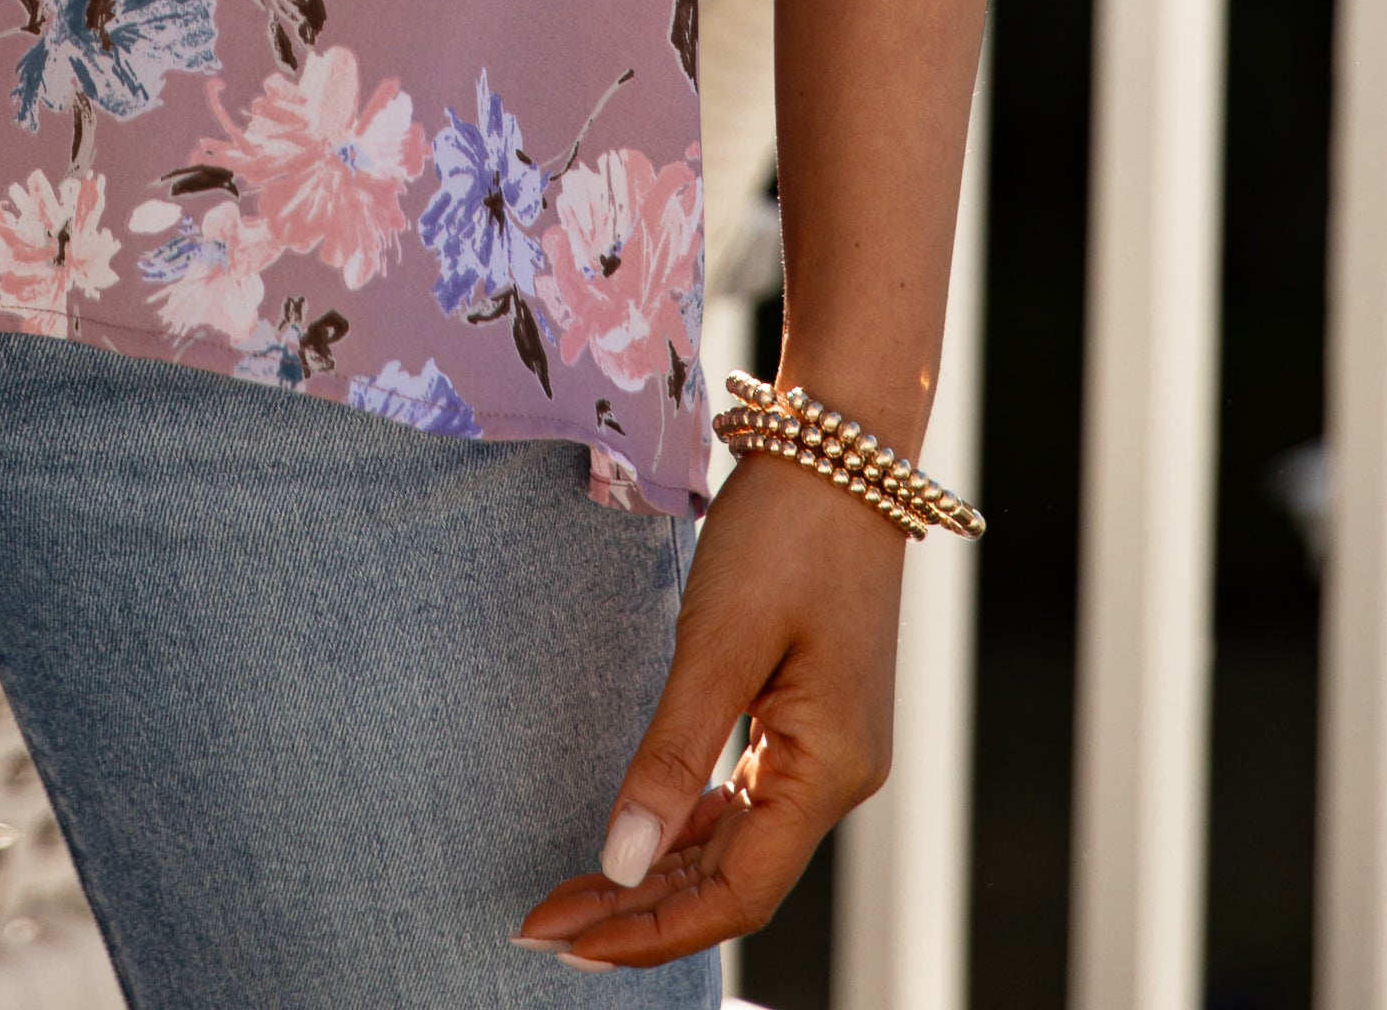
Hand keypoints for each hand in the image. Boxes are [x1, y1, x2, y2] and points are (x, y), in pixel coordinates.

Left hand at [516, 455, 904, 970]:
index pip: (738, 893)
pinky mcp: (811, 716)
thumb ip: (670, 758)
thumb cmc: (785, 533)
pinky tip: (638, 834)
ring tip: (575, 893)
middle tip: (544, 924)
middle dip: (639, 908)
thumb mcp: (717, 641)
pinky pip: (745, 797)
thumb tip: (619, 864)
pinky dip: (688, 823)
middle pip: (734, 879)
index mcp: (830, 769)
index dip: (651, 928)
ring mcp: (829, 747)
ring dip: (659, 870)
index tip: (567, 938)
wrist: (842, 447)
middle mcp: (839, 775)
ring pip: (737, 843)